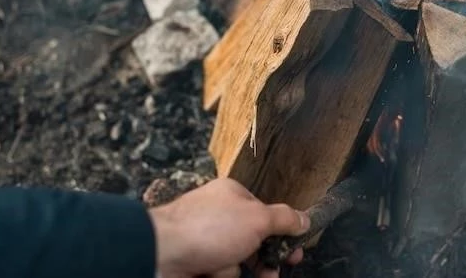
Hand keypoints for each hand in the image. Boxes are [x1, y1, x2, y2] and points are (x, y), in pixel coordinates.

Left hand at [149, 178, 309, 277]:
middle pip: (253, 242)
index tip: (295, 253)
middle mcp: (219, 216)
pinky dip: (217, 276)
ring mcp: (206, 241)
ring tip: (221, 270)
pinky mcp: (196, 262)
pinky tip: (209, 273)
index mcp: (233, 196)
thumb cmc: (208, 229)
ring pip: (236, 262)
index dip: (283, 234)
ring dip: (234, 270)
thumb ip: (284, 218)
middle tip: (271, 273)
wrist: (160, 255)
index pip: (267, 214)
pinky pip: (218, 272)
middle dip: (263, 261)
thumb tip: (305, 219)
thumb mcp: (257, 219)